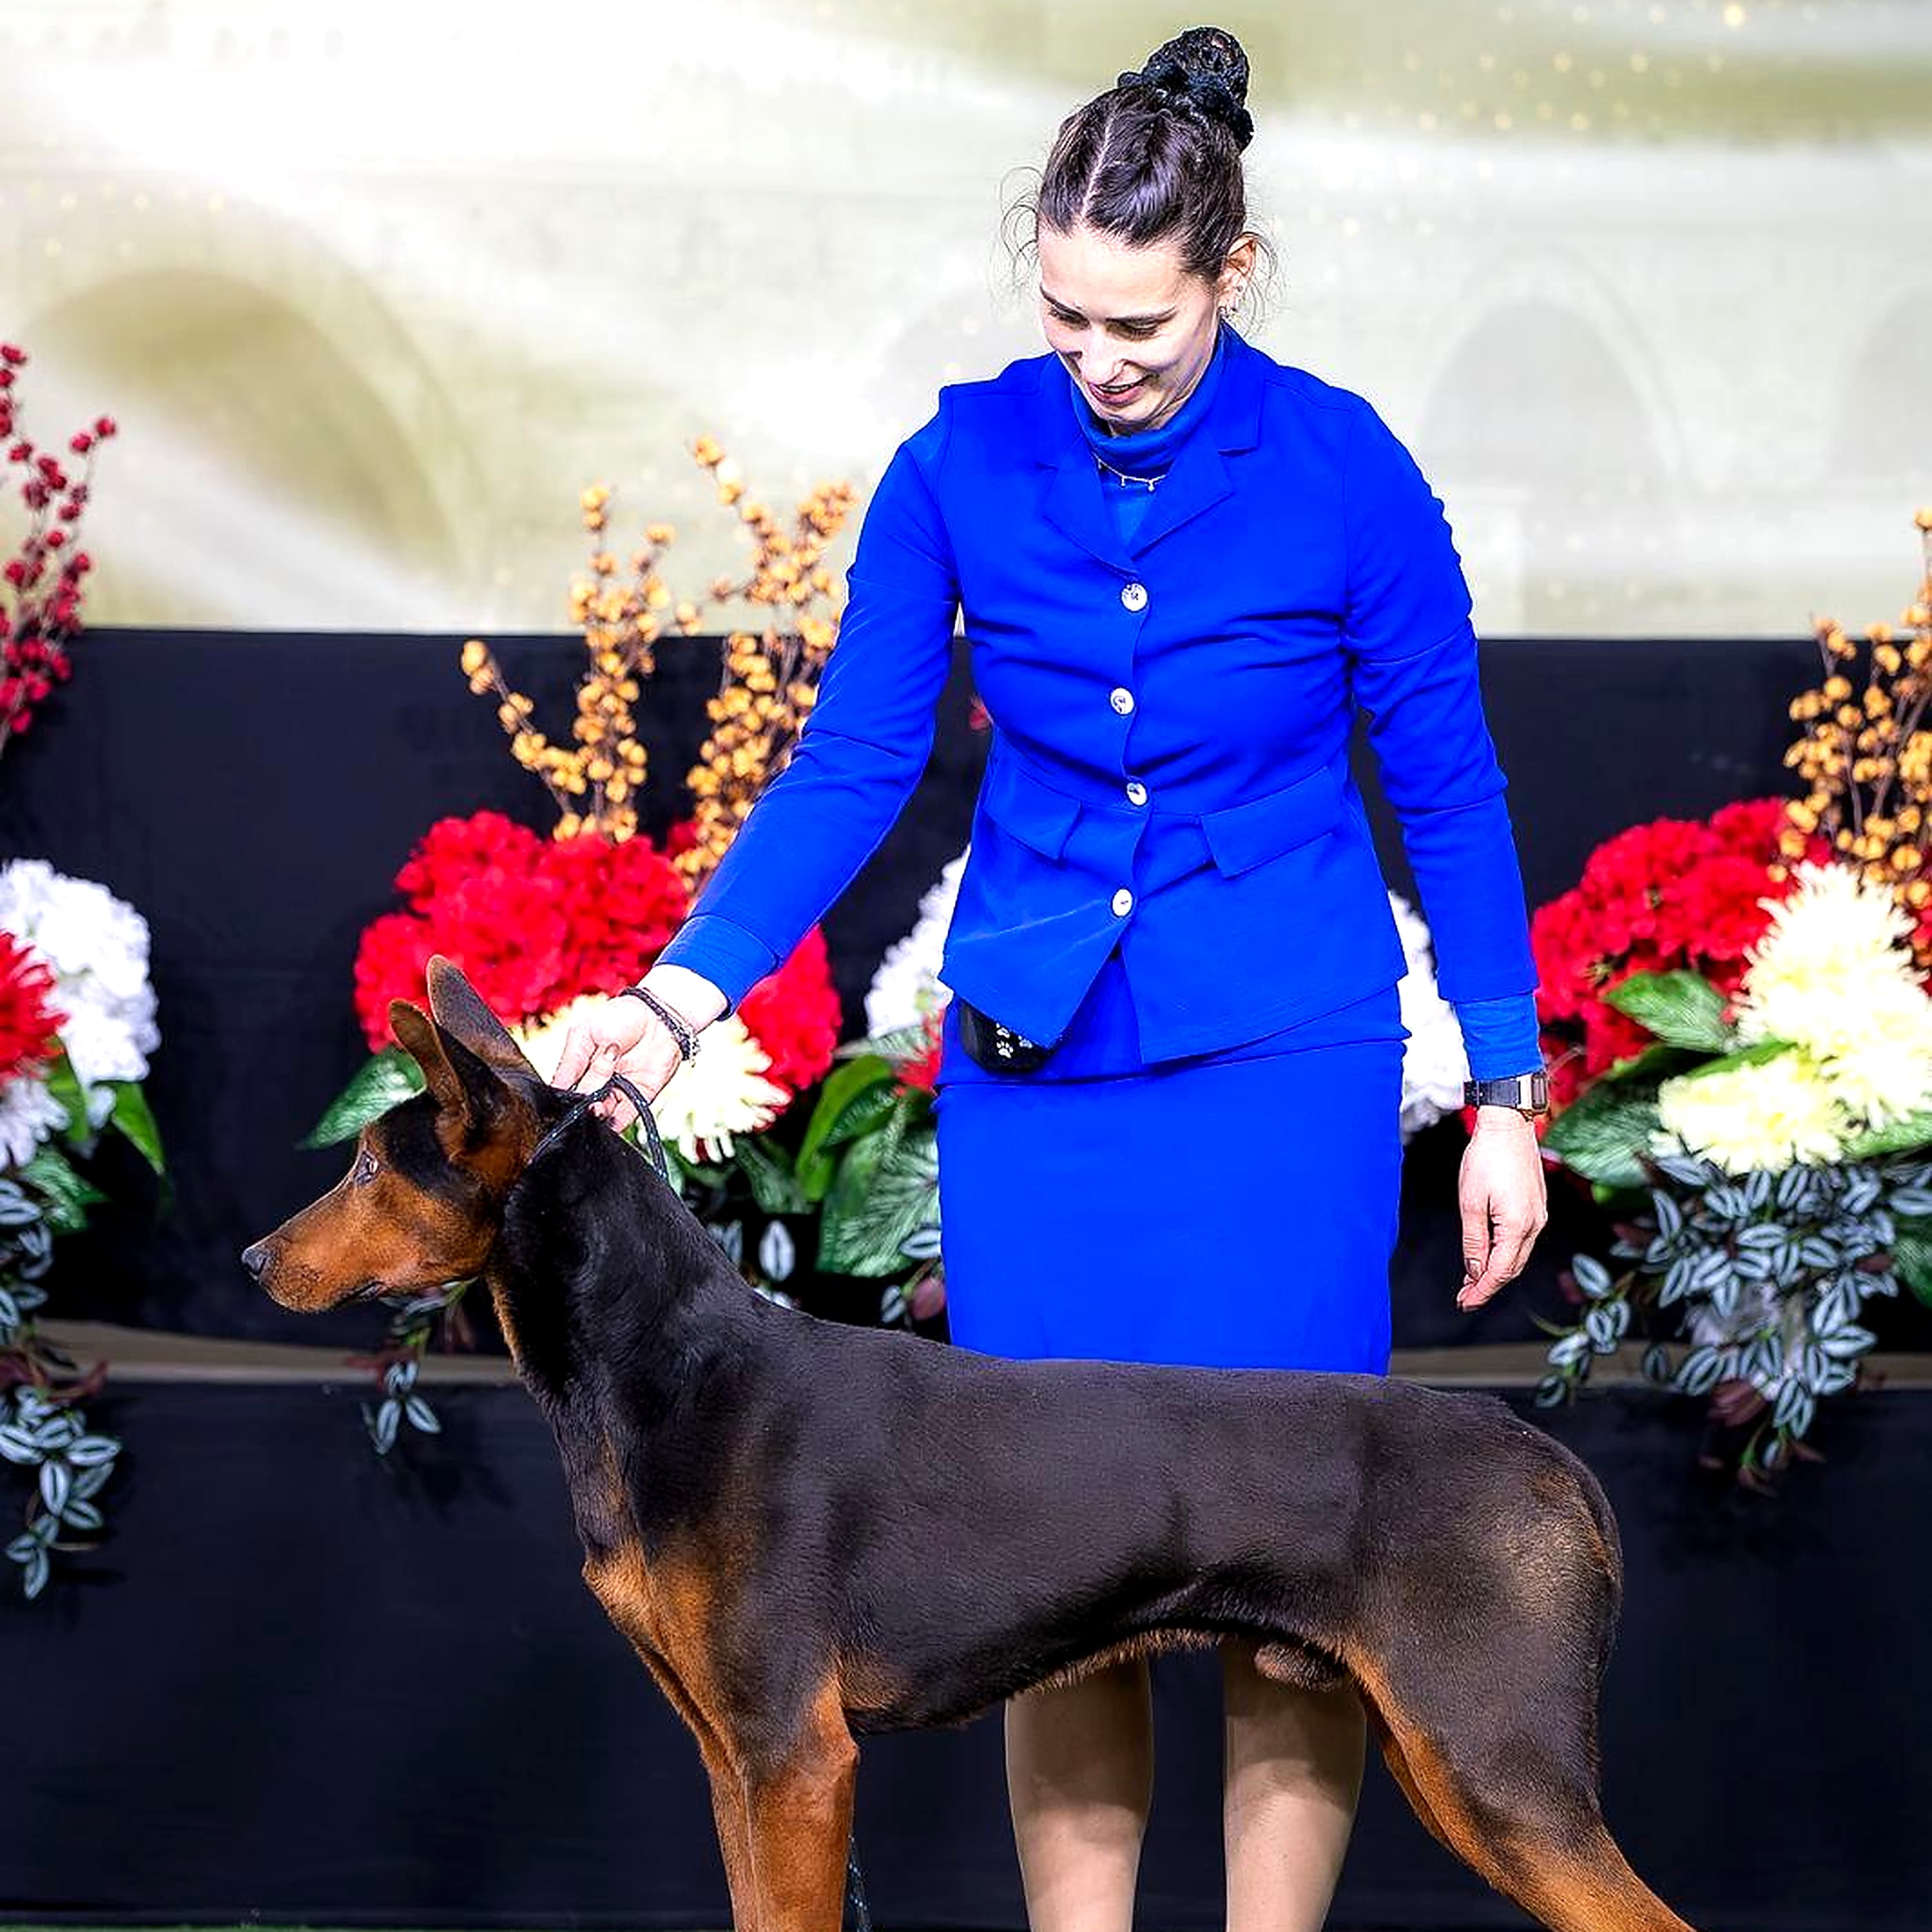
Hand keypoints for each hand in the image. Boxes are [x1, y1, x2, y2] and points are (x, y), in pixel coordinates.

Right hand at [551, 969, 721, 1135]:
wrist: (659, 1016)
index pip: (565, 1090)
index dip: (564, 1097)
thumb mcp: (584, 1034)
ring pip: (601, 1114)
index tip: (564, 1100)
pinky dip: (615, 1123)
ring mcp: (618, 1091)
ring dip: (598, 1115)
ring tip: (598, 1106)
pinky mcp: (639, 1098)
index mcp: (580, 1067)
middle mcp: (597, 1083)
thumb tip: (556, 1089)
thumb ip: (571, 1063)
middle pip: (584, 1103)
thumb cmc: (620, 1017)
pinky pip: (624, 1118)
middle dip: (584, 1102)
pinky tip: (609, 1121)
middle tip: (588, 1096)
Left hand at [1456, 1108, 1548, 1311]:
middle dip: (1487, 1285)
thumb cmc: (1487, 1158)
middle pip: (1511, 1267)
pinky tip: (1487, 1255)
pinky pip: (1520, 1240)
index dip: (1481, 1290)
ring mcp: (1538, 1216)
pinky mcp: (1536, 1207)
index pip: (1500, 1271)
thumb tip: (1474, 1270)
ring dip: (1495, 1270)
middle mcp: (1535, 1225)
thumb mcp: (1470, 1202)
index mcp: (1518, 1226)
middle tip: (1465, 1298)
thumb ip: (1474, 1240)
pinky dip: (1503, 1253)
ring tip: (1471, 1282)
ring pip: (1517, 1255)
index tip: (1464, 1303)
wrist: (1508, 1126)